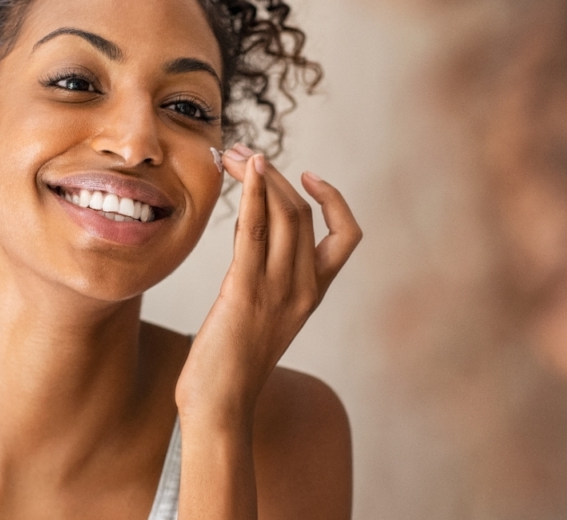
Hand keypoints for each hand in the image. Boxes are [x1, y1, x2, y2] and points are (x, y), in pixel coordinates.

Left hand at [175, 144, 361, 427]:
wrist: (220, 405)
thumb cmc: (232, 365)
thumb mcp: (262, 315)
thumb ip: (266, 277)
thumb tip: (250, 237)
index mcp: (314, 294)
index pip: (346, 236)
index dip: (334, 199)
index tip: (306, 175)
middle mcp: (304, 288)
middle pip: (304, 213)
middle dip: (276, 174)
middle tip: (244, 152)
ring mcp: (278, 290)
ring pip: (284, 214)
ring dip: (260, 175)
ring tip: (235, 153)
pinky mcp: (245, 291)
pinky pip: (254, 231)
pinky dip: (251, 194)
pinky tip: (243, 172)